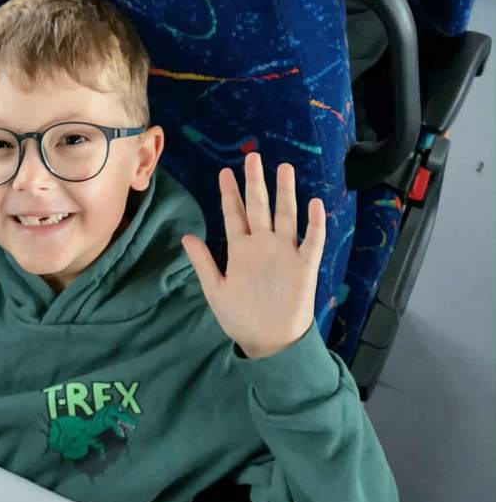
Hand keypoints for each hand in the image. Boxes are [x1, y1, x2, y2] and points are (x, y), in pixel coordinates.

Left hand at [182, 152, 324, 358]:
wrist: (269, 344)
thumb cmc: (241, 318)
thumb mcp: (216, 289)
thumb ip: (203, 262)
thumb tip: (186, 236)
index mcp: (241, 249)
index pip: (235, 215)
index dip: (230, 194)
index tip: (224, 172)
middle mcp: (263, 245)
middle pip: (260, 206)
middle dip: (256, 182)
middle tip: (253, 156)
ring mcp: (285, 253)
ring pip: (286, 216)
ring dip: (286, 193)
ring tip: (285, 168)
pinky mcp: (304, 267)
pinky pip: (312, 241)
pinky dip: (314, 223)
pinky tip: (314, 204)